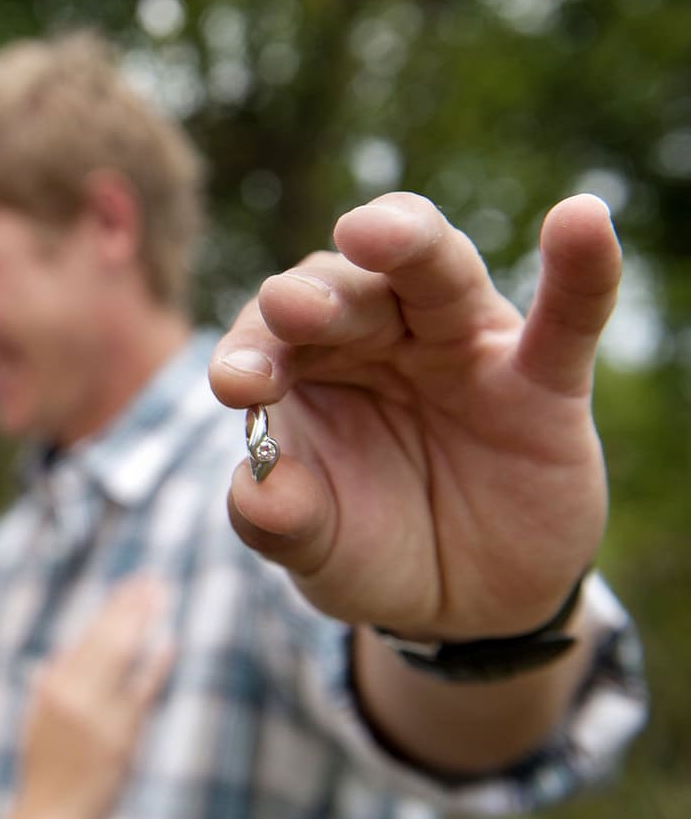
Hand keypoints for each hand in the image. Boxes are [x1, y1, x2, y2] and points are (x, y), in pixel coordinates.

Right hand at [14, 576, 173, 818]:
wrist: (48, 816)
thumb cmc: (44, 769)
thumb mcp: (37, 721)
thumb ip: (47, 687)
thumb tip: (49, 662)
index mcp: (52, 684)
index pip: (86, 633)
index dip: (110, 607)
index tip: (130, 584)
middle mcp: (72, 691)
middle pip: (106, 636)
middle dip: (131, 604)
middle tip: (155, 578)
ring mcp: (97, 711)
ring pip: (122, 653)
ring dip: (143, 621)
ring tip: (162, 596)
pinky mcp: (120, 734)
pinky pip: (141, 690)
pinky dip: (155, 663)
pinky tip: (169, 641)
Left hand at [208, 192, 619, 639]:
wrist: (469, 601)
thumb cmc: (375, 549)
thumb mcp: (319, 550)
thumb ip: (282, 521)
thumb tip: (256, 491)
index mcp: (310, 367)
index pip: (269, 336)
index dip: (251, 351)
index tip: (235, 384)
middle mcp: (380, 339)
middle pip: (347, 290)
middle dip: (317, 296)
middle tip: (288, 307)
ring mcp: (463, 348)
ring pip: (437, 276)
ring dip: (408, 246)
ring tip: (370, 230)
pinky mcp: (542, 380)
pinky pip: (568, 317)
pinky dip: (580, 269)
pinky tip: (583, 218)